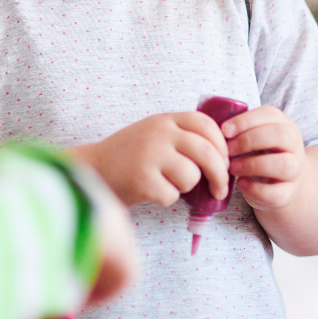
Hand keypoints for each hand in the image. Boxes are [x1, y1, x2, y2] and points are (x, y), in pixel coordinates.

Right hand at [69, 112, 229, 207]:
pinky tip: (150, 190)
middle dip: (220, 175)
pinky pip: (172, 195)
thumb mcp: (154, 133)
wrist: (93, 169)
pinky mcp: (142, 179)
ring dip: (185, 187)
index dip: (222, 145)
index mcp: (164, 120)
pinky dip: (165, 198)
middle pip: (207, 153)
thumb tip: (223, 155)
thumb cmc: (129, 155)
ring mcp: (149, 155)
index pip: (207, 125)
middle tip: (219, 189)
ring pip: (191, 176)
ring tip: (166, 183)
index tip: (224, 161)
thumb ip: (182, 136)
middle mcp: (158, 133)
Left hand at [221, 105, 304, 211]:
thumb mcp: (251, 136)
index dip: (245, 121)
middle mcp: (294, 146)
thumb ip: (237, 129)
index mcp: (283, 125)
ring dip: (252, 165)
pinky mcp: (289, 194)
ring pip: (284, 165)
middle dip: (249, 140)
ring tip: (232, 168)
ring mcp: (295, 172)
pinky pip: (277, 193)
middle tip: (227, 150)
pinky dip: (255, 189)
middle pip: (281, 135)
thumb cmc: (257, 152)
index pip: (270, 114)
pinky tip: (241, 184)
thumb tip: (209, 126)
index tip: (223, 130)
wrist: (279, 181)